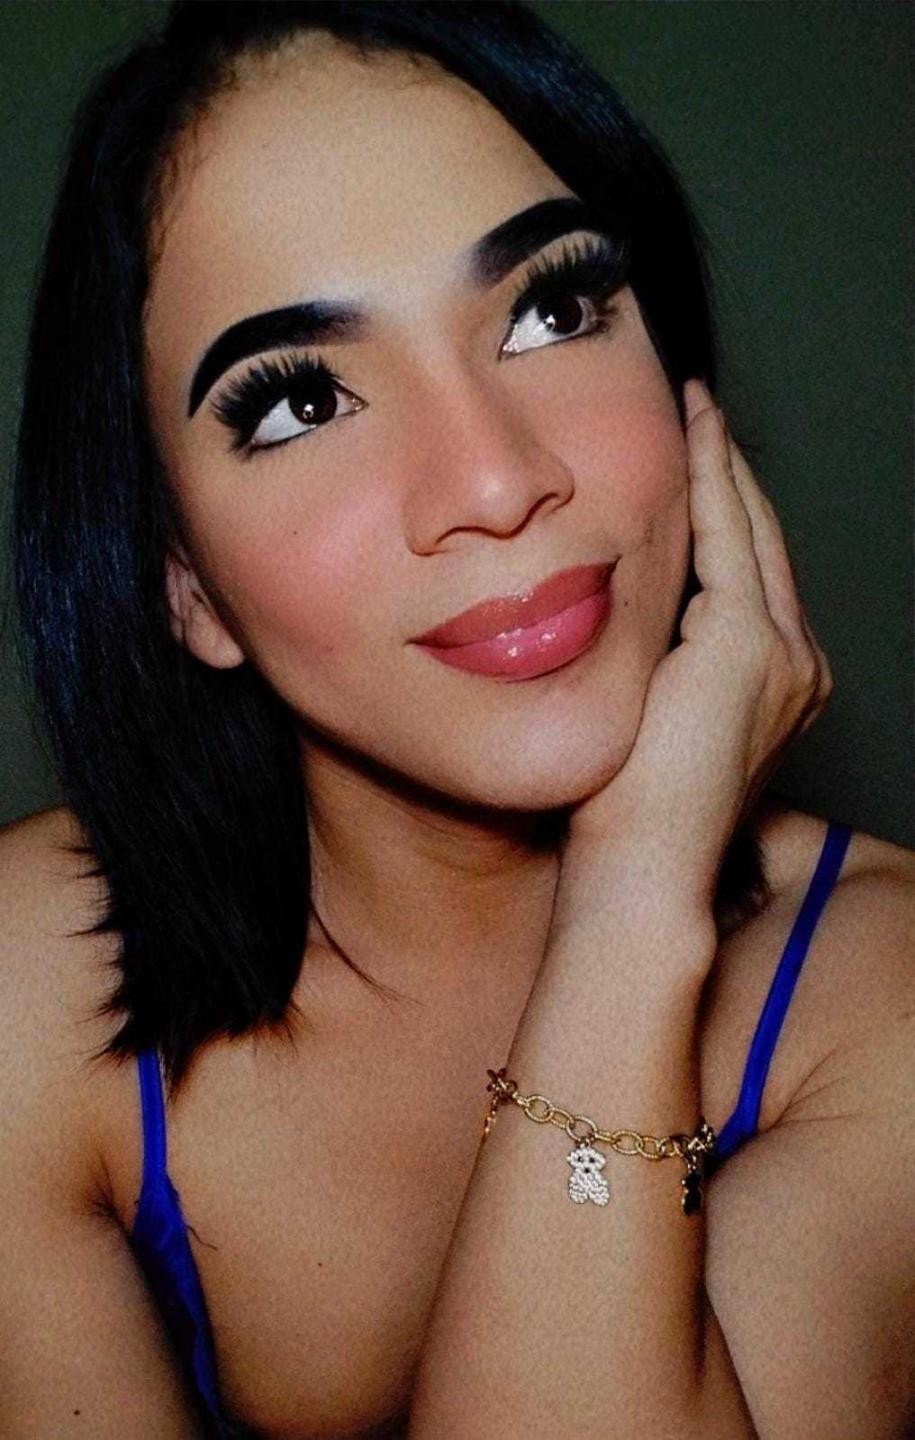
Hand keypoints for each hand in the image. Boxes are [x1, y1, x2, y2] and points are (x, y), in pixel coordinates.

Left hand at [559, 378, 832, 915]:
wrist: (643, 866)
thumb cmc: (628, 811)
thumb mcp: (651, 720)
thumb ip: (658, 664)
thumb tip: (618, 621)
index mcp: (776, 681)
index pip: (750, 575)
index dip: (727, 513)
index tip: (697, 460)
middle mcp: (798, 661)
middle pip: (762, 540)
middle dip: (731, 473)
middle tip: (702, 412)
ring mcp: (783, 652)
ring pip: (751, 529)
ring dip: (722, 463)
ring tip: (698, 410)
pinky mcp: (750, 643)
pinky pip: (728, 535)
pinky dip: (710, 479)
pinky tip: (694, 433)